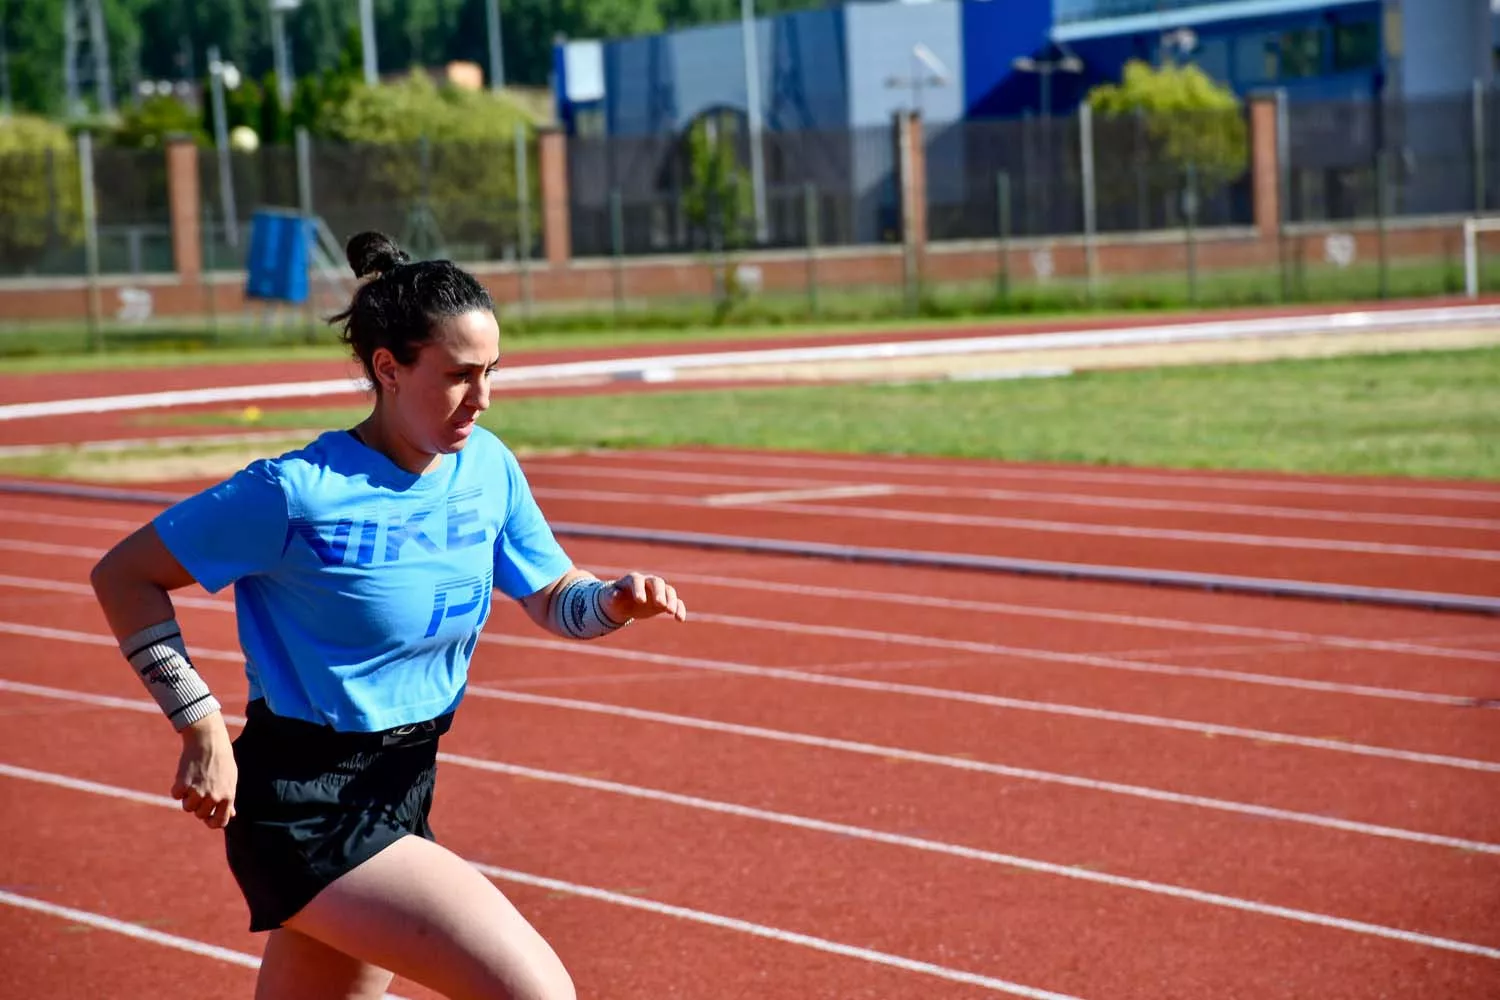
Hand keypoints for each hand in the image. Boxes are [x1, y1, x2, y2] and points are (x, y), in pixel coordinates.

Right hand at [172, 713, 236, 829]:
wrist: (208, 740)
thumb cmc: (221, 759)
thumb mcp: (230, 778)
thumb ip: (229, 798)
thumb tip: (231, 815)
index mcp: (228, 796)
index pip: (220, 822)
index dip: (212, 821)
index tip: (207, 817)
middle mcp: (214, 797)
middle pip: (200, 814)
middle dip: (198, 804)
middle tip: (201, 787)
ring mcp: (198, 792)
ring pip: (187, 807)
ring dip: (187, 797)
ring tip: (194, 780)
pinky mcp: (183, 785)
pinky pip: (176, 795)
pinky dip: (177, 787)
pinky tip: (185, 775)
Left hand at [602, 572, 687, 624]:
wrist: (622, 603)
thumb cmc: (614, 599)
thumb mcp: (609, 598)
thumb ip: (611, 596)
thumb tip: (613, 596)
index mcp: (633, 580)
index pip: (637, 581)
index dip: (639, 590)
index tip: (640, 601)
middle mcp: (648, 582)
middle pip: (657, 583)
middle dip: (660, 593)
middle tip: (661, 605)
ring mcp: (658, 591)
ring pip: (669, 591)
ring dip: (672, 601)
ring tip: (672, 613)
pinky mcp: (665, 601)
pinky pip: (676, 602)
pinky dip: (679, 609)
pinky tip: (680, 619)